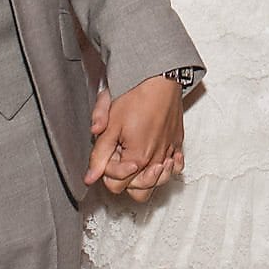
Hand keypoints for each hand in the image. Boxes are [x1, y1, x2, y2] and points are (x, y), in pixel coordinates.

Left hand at [86, 74, 184, 200]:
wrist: (160, 77)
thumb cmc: (137, 95)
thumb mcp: (110, 124)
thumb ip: (99, 154)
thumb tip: (90, 176)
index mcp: (137, 158)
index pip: (116, 184)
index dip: (106, 170)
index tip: (107, 152)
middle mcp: (156, 160)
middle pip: (138, 191)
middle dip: (125, 180)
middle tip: (119, 160)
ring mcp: (169, 152)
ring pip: (158, 183)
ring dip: (146, 179)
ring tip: (137, 164)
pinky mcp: (177, 143)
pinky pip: (176, 167)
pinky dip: (168, 168)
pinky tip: (159, 161)